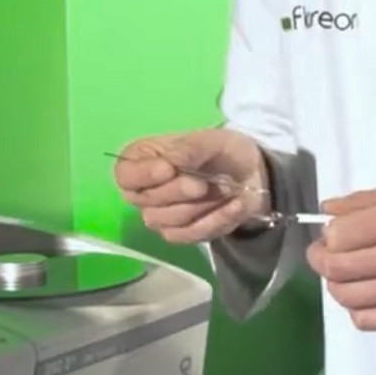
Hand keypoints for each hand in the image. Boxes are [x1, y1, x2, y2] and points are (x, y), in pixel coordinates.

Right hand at [113, 128, 269, 244]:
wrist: (251, 174)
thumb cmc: (222, 151)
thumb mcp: (211, 139)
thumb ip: (189, 148)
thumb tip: (171, 162)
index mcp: (142, 160)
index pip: (124, 175)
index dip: (143, 175)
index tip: (169, 169)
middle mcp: (143, 191)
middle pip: (145, 201)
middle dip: (179, 191)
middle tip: (204, 182)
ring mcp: (160, 215)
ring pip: (168, 220)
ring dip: (201, 205)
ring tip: (225, 188)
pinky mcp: (180, 234)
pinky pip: (190, 235)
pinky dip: (216, 220)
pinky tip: (235, 205)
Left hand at [307, 185, 375, 331]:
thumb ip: (365, 200)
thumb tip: (326, 211)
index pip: (338, 235)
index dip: (327, 235)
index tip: (334, 234)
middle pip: (335, 268)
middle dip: (320, 261)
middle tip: (326, 255)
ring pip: (346, 297)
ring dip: (336, 285)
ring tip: (346, 274)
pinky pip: (366, 321)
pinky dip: (355, 308)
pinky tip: (365, 294)